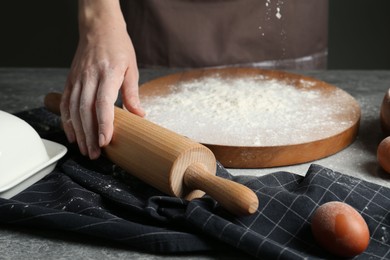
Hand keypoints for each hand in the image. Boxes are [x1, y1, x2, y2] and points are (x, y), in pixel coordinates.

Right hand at [60, 0, 144, 158]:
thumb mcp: (131, 68)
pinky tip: (72, 135)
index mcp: (107, 74)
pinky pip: (65, 103)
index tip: (105, 142)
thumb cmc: (118, 47)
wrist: (98, 28)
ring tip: (85, 150)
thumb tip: (139, 116)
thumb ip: (132, 93)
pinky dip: (67, 121)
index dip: (103, 124)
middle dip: (89, 135)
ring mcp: (77, 79)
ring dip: (78, 132)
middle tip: (95, 154)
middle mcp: (89, 77)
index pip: (103, 103)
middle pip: (86, 111)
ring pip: (73, 110)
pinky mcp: (70, 80)